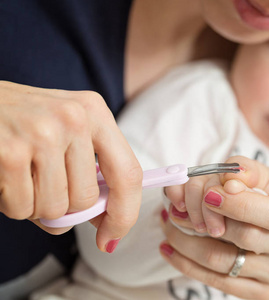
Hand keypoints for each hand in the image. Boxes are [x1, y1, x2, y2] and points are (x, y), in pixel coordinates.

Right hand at [0, 81, 141, 251]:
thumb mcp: (65, 132)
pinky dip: (11, 204)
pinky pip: (22, 208)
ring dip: (35, 206)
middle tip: (42, 184)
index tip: (111, 238)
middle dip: (64, 207)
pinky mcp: (10, 153)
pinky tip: (5, 177)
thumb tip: (105, 221)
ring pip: (55, 209)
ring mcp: (43, 134)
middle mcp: (74, 119)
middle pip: (86, 199)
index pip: (129, 173)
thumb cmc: (22, 121)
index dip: (124, 214)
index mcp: (95, 112)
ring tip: (21, 176)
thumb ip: (88, 172)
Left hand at [161, 156, 268, 298]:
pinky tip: (170, 248)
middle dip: (205, 220)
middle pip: (246, 238)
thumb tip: (226, 182)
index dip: (240, 205)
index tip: (209, 194)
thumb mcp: (264, 175)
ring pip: (225, 261)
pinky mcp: (260, 291)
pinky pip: (218, 282)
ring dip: (187, 242)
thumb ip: (245, 170)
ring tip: (168, 223)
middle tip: (176, 207)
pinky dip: (188, 264)